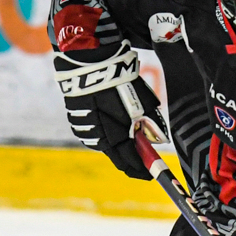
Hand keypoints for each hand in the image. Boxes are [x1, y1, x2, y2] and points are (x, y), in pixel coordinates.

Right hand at [54, 44, 163, 180]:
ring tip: (128, 131)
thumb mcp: (143, 103)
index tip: (151, 173)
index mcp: (115, 136)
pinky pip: (95, 134)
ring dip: (117, 143)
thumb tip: (158, 139)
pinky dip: (106, 132)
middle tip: (143, 153)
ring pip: (106, 145)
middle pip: (118, 157)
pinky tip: (111, 121)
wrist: (89, 62)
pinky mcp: (77, 121)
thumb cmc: (120, 81)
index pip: (130, 162)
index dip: (143, 169)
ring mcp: (85, 130)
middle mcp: (98, 138)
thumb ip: (150, 124)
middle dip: (132, 157)